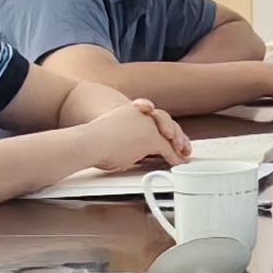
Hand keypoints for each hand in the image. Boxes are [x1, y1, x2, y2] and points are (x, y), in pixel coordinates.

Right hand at [70, 102, 192, 176]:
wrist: (90, 142)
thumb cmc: (93, 142)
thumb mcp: (112, 132)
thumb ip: (126, 137)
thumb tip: (132, 153)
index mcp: (132, 110)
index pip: (152, 116)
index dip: (162, 126)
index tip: (168, 134)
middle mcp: (142, 114)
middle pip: (165, 122)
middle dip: (174, 134)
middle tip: (182, 145)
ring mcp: (149, 125)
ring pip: (169, 136)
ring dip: (177, 146)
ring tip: (183, 154)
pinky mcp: (153, 139)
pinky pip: (168, 150)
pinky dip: (175, 157)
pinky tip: (179, 162)